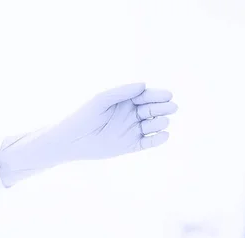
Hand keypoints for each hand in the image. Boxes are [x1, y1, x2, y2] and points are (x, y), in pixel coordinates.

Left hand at [0, 83, 176, 185]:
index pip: (146, 96)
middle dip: (163, 108)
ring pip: (152, 126)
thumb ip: (122, 92)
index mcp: (125, 100)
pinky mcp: (130, 146)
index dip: (157, 95)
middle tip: (172, 107)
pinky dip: (157, 140)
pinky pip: (147, 143)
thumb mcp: (102, 99)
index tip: (167, 95)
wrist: (72, 140)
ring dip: (160, 123)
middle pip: (152, 109)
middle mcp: (131, 115)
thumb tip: (143, 84)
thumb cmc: (84, 115)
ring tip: (163, 121)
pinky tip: (164, 136)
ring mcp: (131, 130)